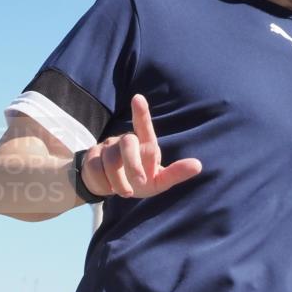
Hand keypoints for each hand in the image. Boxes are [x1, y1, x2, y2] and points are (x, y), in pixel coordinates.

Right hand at [81, 94, 202, 198]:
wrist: (110, 188)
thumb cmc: (140, 181)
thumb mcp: (159, 181)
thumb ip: (176, 173)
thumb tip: (199, 165)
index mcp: (144, 144)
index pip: (143, 126)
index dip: (141, 113)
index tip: (137, 98)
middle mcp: (125, 141)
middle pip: (127, 142)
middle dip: (133, 163)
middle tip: (141, 182)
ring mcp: (107, 148)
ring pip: (110, 160)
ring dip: (119, 181)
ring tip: (126, 193)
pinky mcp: (92, 158)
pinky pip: (96, 170)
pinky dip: (105, 184)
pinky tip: (109, 190)